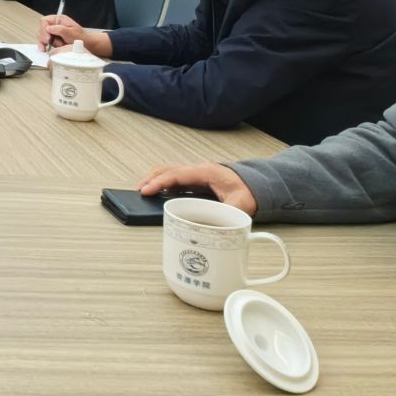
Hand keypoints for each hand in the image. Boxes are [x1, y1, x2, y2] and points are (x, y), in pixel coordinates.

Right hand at [38, 14, 110, 56]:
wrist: (86, 46)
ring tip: (49, 48)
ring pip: (42, 36)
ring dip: (45, 43)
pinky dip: (45, 46)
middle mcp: (55, 25)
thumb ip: (60, 29)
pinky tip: (45, 50)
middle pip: (42, 29)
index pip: (45, 21)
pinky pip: (45, 42)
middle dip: (43, 37)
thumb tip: (48, 28)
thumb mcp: (71, 32)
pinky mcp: (53, 40)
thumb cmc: (81, 38)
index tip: (48, 38)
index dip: (44, 29)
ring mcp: (53, 33)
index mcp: (59, 19)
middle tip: (48, 43)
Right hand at [140, 162, 256, 215]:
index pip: (177, 175)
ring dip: (155, 179)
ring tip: (143, 191)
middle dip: (151, 179)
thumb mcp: (240, 205)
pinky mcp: (196, 180)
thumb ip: (228, 213)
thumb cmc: (248, 192)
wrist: (257, 185)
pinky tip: (158, 192)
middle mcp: (199, 170)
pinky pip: (175, 178)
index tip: (146, 191)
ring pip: (170, 172)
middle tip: (138, 191)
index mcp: (206, 173)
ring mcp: (197, 173)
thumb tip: (215, 225)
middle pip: (168, 170)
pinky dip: (163, 182)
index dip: (159, 183)